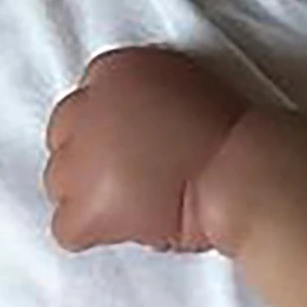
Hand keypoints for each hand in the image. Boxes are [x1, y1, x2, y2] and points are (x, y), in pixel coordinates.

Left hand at [43, 47, 248, 252]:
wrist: (246, 174)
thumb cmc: (236, 141)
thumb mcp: (189, 93)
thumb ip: (153, 104)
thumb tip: (140, 137)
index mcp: (117, 71)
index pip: (84, 107)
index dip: (112, 138)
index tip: (139, 157)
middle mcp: (88, 105)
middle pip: (65, 143)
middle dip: (95, 167)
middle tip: (138, 186)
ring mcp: (82, 156)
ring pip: (61, 186)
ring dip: (95, 199)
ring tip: (141, 209)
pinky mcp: (87, 204)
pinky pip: (68, 229)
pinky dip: (94, 235)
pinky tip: (131, 230)